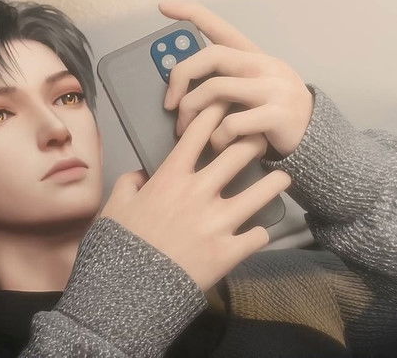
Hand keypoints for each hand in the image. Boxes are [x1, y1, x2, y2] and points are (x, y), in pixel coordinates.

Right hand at [99, 102, 290, 291]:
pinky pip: (257, 236)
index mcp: (170, 179)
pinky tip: (260, 231)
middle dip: (253, 140)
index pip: (197, 134)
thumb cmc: (118, 247)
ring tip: (283, 177)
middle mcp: (198, 194)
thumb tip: (141, 174)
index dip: (214, 113)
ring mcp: (217, 223)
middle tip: (260, 138)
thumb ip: (128, 184)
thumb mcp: (114, 208)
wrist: (128, 292)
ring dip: (274, 182)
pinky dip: (259, 233)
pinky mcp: (228, 252)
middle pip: (237, 154)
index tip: (225, 104)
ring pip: (260, 192)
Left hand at [159, 1, 312, 158]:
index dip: (191, 13)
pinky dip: (216, 138)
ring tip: (187, 132)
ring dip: (192, 113)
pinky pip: (231, 124)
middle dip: (180, 78)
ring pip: (215, 89)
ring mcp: (274, 88)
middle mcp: (265, 66)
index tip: (164, 6)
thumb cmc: (274, 116)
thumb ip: (227, 81)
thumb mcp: (255, 89)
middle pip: (210, 56)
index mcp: (255, 57)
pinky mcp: (278, 115)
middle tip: (170, 104)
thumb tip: (181, 84)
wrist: (316, 141)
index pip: (220, 27)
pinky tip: (218, 145)